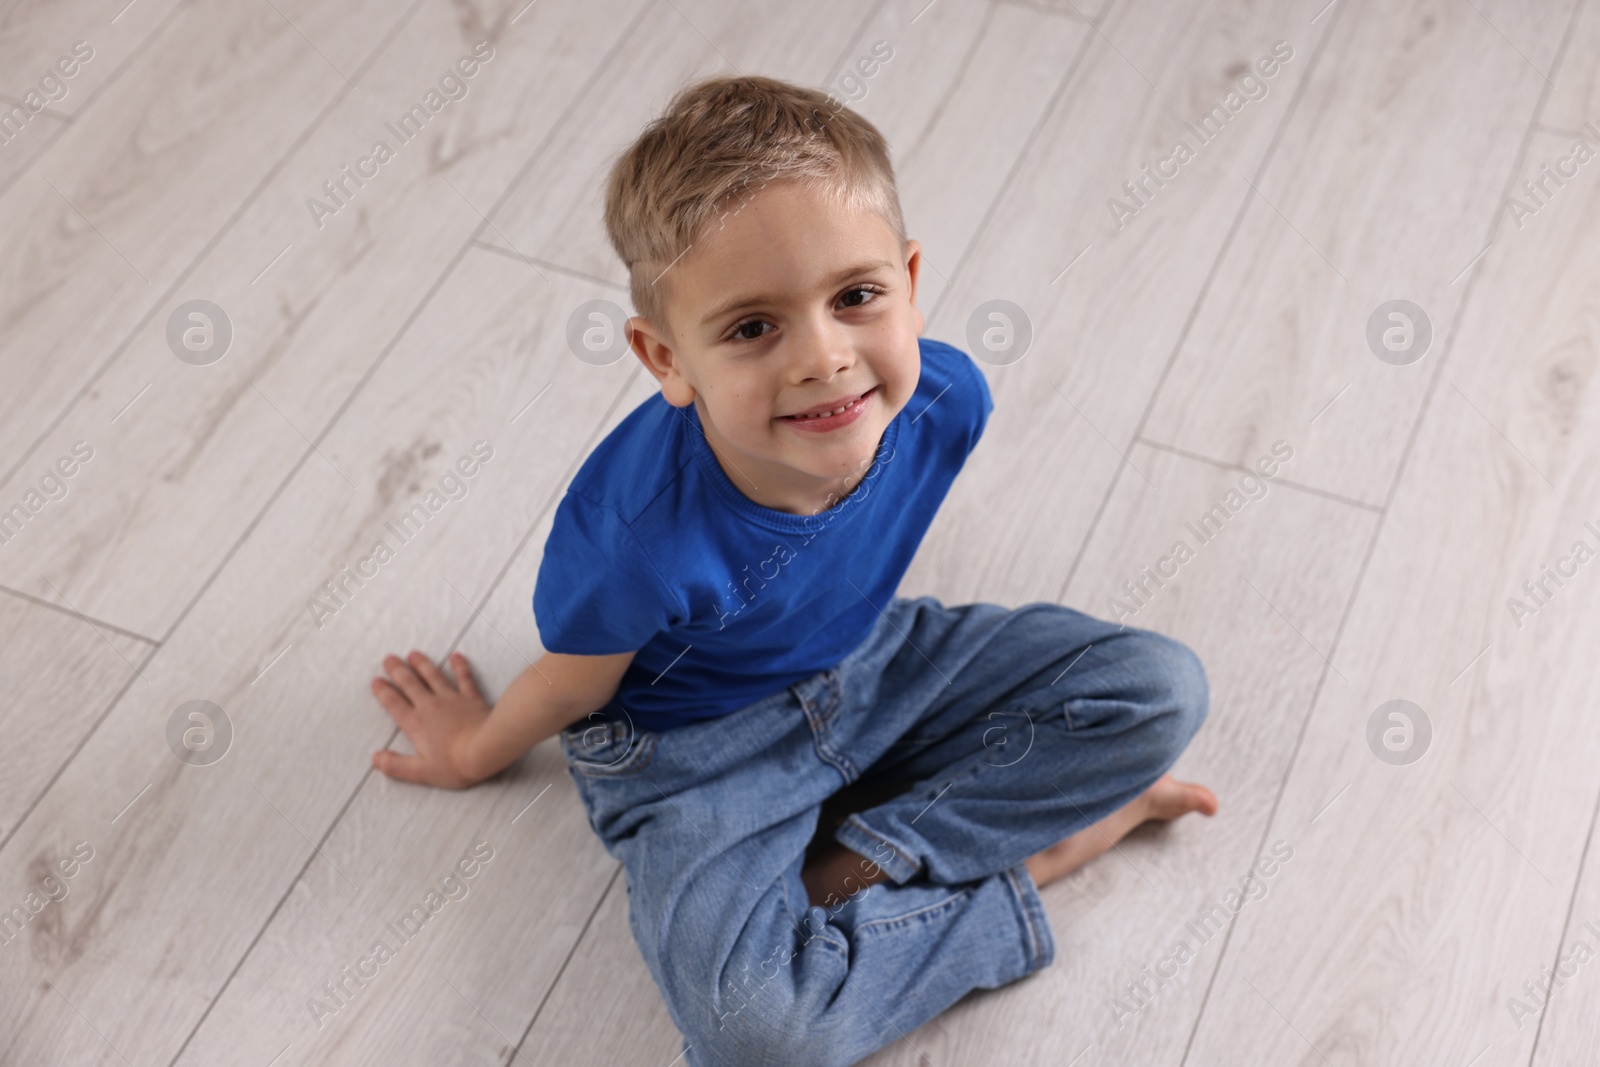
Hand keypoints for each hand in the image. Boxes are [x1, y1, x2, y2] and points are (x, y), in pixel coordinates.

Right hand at [370, 649, 490, 787]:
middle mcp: (430, 706)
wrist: (486, 750)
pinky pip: (464, 677)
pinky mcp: (471, 697)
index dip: (383, 692)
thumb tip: (375, 759)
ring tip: (413, 654)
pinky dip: (460, 665)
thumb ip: (396, 765)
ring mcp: (451, 698)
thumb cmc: (454, 764)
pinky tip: (456, 656)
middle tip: (389, 658)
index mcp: (416, 724)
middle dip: (398, 670)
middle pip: (410, 684)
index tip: (376, 680)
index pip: (394, 704)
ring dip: (422, 664)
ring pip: (433, 676)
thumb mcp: (421, 772)